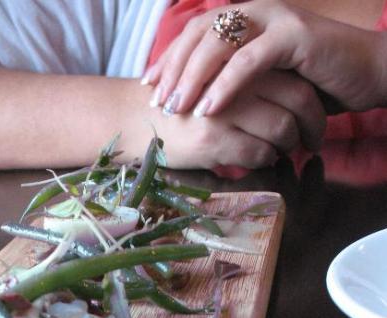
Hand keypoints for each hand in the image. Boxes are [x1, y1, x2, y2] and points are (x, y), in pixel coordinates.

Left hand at [143, 0, 386, 119]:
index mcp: (245, 21)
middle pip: (200, 35)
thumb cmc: (314, 82)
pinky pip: (249, 61)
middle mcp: (256, 13)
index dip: (169, 59)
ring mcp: (275, 20)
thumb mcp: (265, 82)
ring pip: (219, 45)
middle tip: (157, 102)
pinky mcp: (294, 37)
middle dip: (174, 70)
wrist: (365, 74)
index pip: (195, 33)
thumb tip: (197, 105)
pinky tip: (207, 108)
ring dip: (192, 79)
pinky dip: (224, 86)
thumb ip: (235, 82)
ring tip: (175, 108)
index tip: (148, 87)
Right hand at [156, 69, 325, 168]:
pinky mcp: (212, 138)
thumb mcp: (216, 79)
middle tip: (310, 143)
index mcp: (241, 61)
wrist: (133, 119)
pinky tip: (258, 161)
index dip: (313, 105)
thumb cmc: (179, 104)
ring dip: (287, 146)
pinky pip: (257, 153)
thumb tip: (291, 104)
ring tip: (282, 152)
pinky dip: (265, 160)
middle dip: (310, 127)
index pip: (296, 79)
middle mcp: (237, 80)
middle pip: (298, 101)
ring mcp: (225, 109)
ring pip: (281, 129)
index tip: (313, 123)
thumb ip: (248, 81)